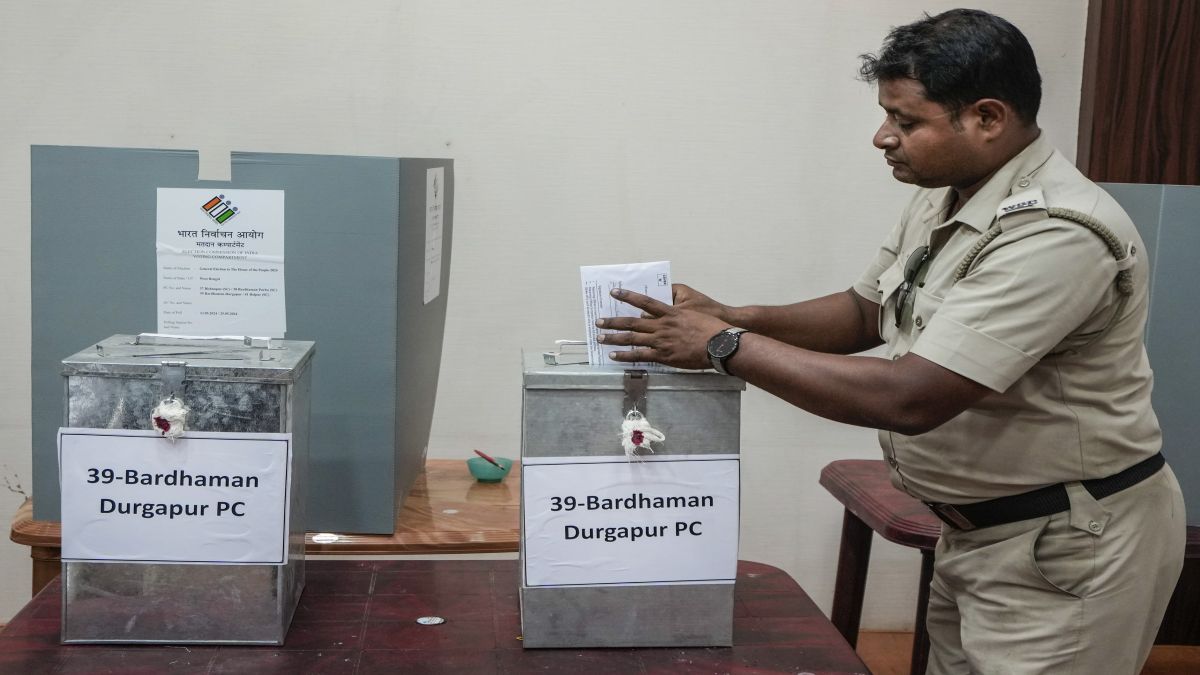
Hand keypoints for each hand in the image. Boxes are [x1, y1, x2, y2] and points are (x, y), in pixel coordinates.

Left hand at [596, 288, 730, 369]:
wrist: (720, 344)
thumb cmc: (711, 326)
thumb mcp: (694, 309)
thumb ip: (677, 307)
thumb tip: (665, 307)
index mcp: (669, 313)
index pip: (644, 301)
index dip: (628, 296)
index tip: (614, 292)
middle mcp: (662, 326)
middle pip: (632, 322)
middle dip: (613, 321)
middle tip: (599, 321)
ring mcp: (661, 341)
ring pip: (632, 338)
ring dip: (614, 338)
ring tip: (600, 338)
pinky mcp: (664, 356)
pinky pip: (640, 355)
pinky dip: (626, 355)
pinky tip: (614, 356)